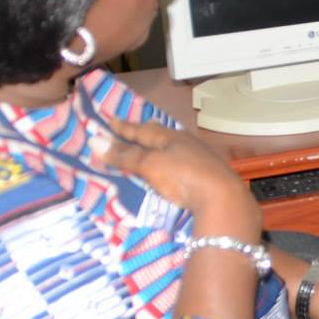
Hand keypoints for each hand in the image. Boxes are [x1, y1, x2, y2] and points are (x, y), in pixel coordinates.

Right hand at [99, 118, 258, 232]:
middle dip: (146, 132)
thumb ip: (125, 154)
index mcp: (171, 137)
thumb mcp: (150, 164)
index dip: (125, 126)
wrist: (223, 198)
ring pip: (174, 147)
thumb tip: (95, 140)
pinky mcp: (206, 176)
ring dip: (160, 146)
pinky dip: (171, 161)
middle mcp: (186, 144)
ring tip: (151, 145)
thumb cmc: (183, 175)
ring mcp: (199, 159)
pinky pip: (182, 162)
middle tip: (135, 126)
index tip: (110, 120)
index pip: (142, 129)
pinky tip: (173, 166)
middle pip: (161, 134)